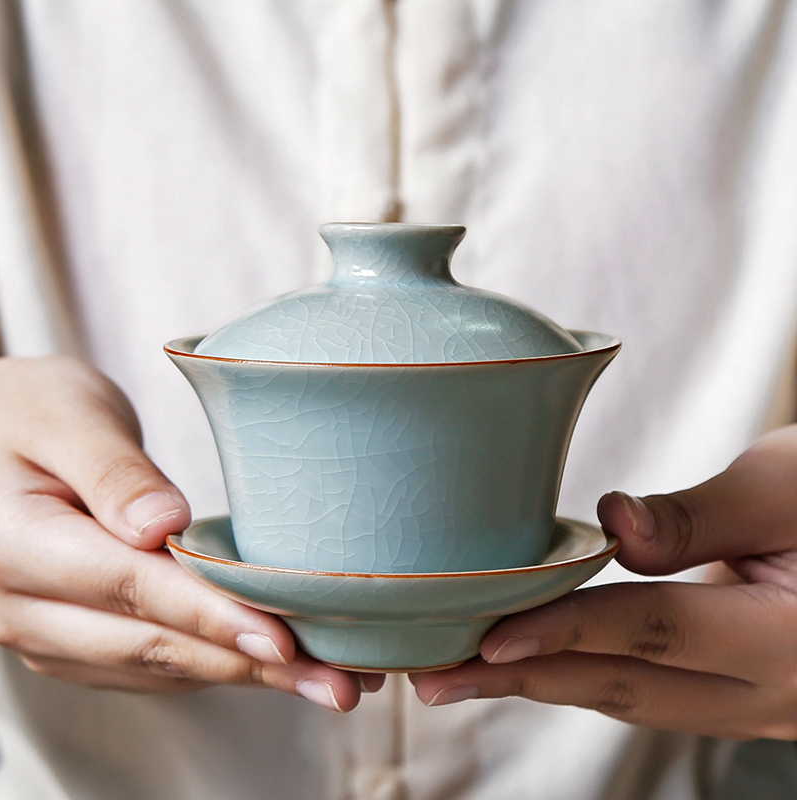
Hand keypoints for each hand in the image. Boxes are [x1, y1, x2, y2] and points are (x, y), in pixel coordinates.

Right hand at [0, 356, 382, 708]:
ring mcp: (46, 631)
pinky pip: (146, 664)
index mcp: (14, 545)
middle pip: (153, 644)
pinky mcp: (72, 638)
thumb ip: (110, 470)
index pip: (131, 587)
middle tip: (338, 683)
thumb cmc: (27, 411)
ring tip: (324, 679)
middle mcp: (20, 607)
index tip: (283, 639)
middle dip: (252, 665)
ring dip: (243, 675)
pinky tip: (268, 664)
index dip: (212, 615)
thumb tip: (161, 527)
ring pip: (156, 666)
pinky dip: (213, 664)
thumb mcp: (66, 414)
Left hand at [411, 425, 796, 738]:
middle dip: (522, 681)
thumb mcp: (786, 487)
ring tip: (463, 676)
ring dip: (543, 684)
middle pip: (625, 687)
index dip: (565, 633)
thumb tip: (609, 522)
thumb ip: (699, 517)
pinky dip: (585, 674)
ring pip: (633, 697)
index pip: (653, 632)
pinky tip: (536, 662)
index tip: (485, 638)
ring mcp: (755, 700)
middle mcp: (771, 691)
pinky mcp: (737, 686)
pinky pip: (650, 688)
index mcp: (787, 640)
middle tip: (433, 678)